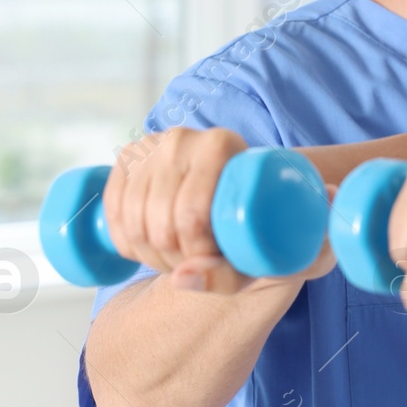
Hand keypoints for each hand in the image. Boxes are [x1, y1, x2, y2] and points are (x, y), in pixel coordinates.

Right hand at [103, 127, 336, 294]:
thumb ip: (298, 259)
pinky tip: (145, 248)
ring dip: (148, 254)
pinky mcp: (127, 161)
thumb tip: (276, 249)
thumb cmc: (283, 230)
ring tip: (179, 261)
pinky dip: (123, 241)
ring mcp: (150, 147)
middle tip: (196, 268)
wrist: (252, 204)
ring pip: (130, 219)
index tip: (211, 265)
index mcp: (223, 145)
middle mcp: (182, 138)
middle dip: (172, 259)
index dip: (195, 254)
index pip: (192, 215)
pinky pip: (109, 212)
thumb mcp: (297, 253)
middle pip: (158, 220)